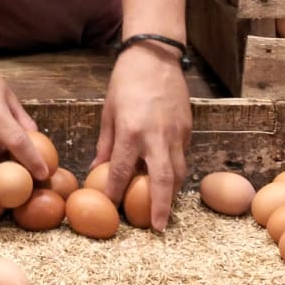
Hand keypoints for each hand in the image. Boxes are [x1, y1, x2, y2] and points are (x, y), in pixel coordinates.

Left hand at [98, 44, 191, 229]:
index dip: (115, 194)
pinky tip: (168, 179)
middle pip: (161, 181)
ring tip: (164, 210)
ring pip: (178, 172)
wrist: (155, 56)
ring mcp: (175, 134)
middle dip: (160, 207)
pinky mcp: (187, 129)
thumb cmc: (126, 82)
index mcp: (130, 132)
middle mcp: (156, 136)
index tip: (112, 209)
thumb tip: (97, 170)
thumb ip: (106, 144)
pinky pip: (182, 157)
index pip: (121, 172)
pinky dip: (176, 171)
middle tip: (157, 228)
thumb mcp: (108, 112)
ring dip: (172, 193)